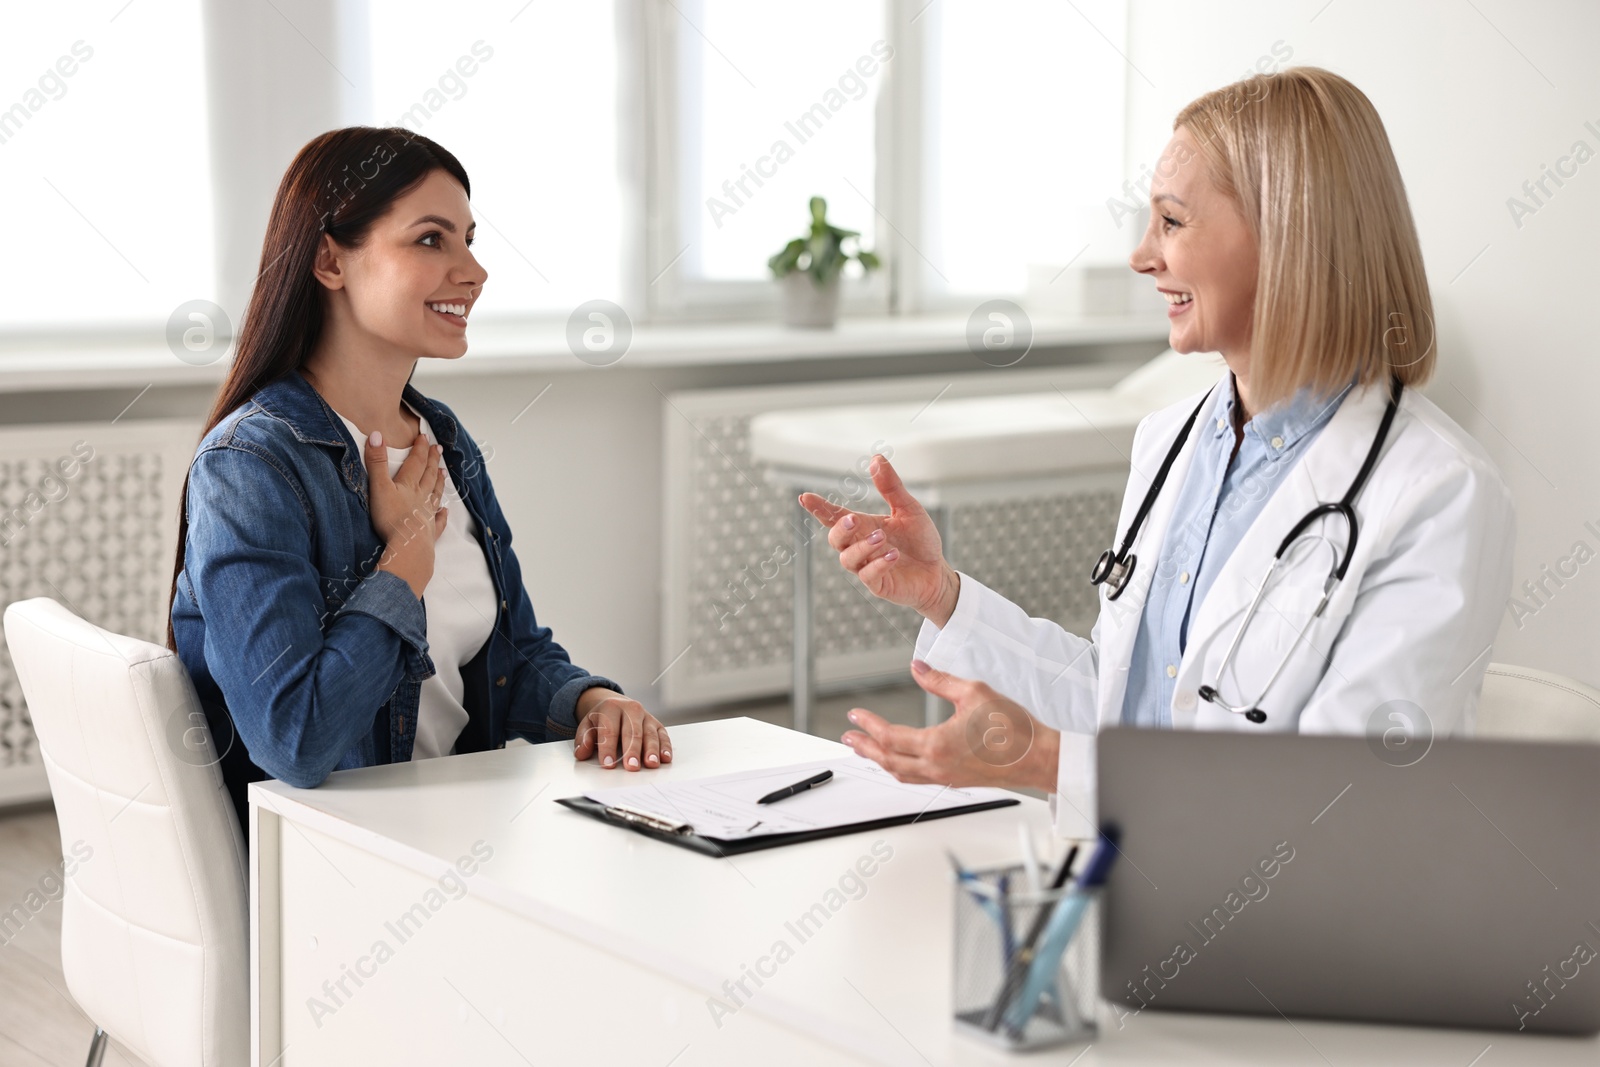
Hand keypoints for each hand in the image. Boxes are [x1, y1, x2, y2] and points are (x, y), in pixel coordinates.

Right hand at [365, 430, 448, 545]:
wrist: (408, 546)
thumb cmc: (391, 518)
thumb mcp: (379, 487)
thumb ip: (377, 463)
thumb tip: (376, 435)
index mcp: (409, 485)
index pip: (416, 462)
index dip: (420, 448)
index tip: (425, 437)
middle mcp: (421, 497)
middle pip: (428, 475)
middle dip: (432, 461)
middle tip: (438, 449)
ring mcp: (427, 515)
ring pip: (434, 494)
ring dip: (438, 482)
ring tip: (443, 472)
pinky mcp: (429, 532)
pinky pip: (437, 521)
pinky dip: (442, 515)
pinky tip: (445, 511)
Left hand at [573, 688, 672, 769]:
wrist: (615, 705)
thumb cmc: (602, 719)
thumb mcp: (587, 725)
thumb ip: (583, 739)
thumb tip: (582, 753)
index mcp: (611, 707)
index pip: (609, 730)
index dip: (608, 748)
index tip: (608, 764)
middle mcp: (631, 709)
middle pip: (632, 732)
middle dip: (632, 751)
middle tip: (631, 766)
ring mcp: (646, 716)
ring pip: (650, 734)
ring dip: (651, 750)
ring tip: (651, 764)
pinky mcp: (657, 724)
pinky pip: (663, 735)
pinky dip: (665, 747)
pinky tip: (664, 758)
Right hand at [798, 454, 959, 625]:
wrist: (937, 572)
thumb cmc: (920, 540)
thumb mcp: (909, 509)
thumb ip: (891, 487)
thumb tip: (876, 459)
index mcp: (865, 526)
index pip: (836, 516)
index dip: (820, 508)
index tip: (805, 498)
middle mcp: (861, 546)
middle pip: (836, 539)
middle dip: (840, 528)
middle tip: (853, 519)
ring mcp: (867, 566)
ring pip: (848, 559)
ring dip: (862, 547)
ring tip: (882, 538)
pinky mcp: (879, 584)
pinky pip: (868, 575)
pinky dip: (878, 564)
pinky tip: (893, 555)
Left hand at [841, 659, 1059, 792]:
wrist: (1039, 758)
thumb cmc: (1013, 729)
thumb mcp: (973, 692)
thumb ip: (939, 680)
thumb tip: (917, 667)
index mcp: (937, 745)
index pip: (889, 736)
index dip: (868, 724)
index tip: (854, 715)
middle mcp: (937, 766)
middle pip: (888, 761)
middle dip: (864, 748)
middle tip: (848, 738)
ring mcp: (946, 777)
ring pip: (901, 774)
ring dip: (880, 761)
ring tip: (866, 750)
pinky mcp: (956, 780)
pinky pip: (918, 778)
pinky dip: (900, 769)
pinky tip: (900, 761)